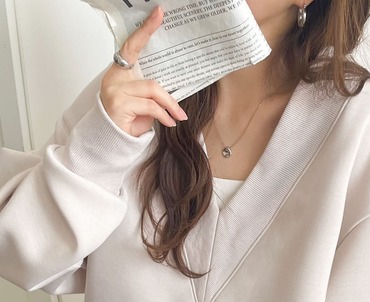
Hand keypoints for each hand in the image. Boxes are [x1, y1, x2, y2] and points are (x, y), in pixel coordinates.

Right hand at [100, 6, 187, 136]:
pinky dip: (163, 116)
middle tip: (181, 109)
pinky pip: (150, 106)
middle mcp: (114, 78)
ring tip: (177, 118)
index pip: (133, 46)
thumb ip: (151, 94)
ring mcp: (115, 89)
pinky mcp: (119, 103)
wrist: (108, 142)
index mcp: (119, 73)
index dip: (146, 29)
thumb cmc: (125, 122)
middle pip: (151, 80)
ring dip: (169, 107)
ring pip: (152, 91)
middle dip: (169, 96)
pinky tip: (168, 123)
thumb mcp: (141, 105)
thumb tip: (172, 91)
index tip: (159, 13)